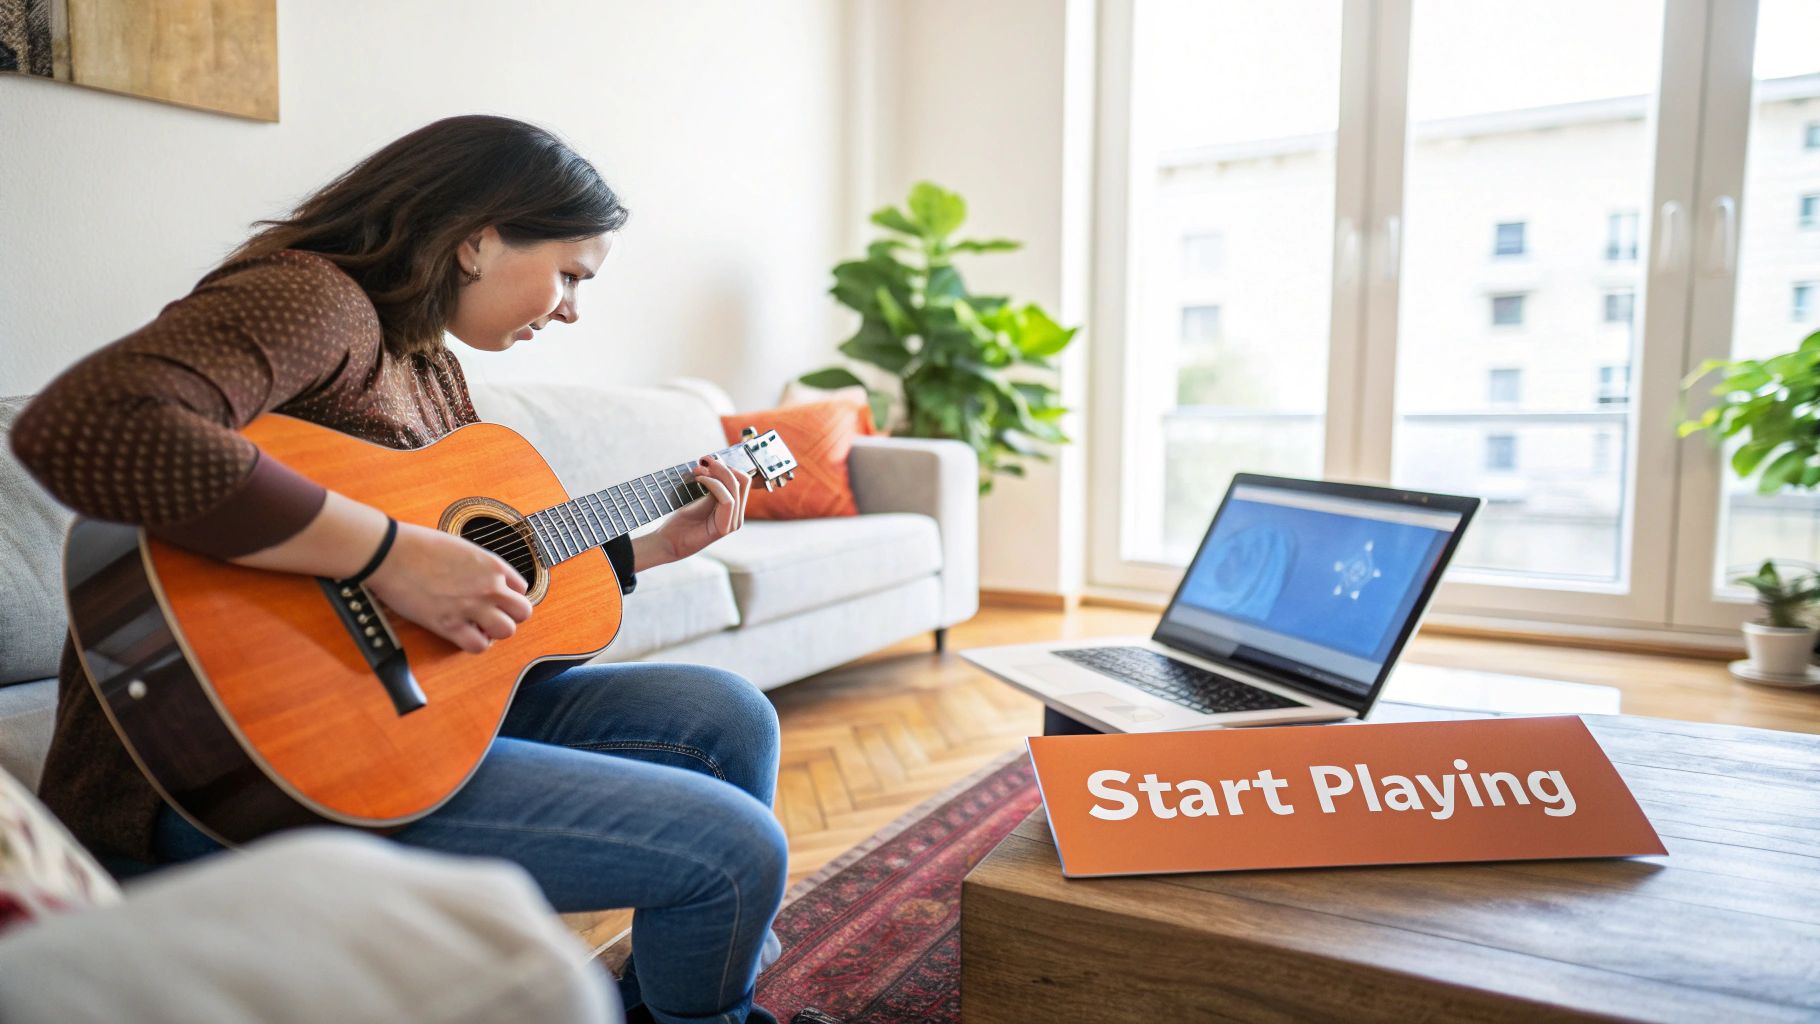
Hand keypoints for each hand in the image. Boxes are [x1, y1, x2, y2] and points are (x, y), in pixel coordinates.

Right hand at [363, 522, 532, 653]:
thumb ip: (480, 567)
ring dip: (494, 631)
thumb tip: (486, 579)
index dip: (509, 596)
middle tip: (492, 615)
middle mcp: (489, 586)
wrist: (391, 553)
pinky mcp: (450, 624)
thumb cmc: (419, 546)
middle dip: (510, 616)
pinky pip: (478, 645)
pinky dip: (474, 643)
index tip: (496, 599)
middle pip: (522, 612)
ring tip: (478, 625)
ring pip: (506, 631)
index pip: (522, 588)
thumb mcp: (462, 547)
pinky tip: (464, 634)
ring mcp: (471, 606)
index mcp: (492, 565)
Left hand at [653, 453, 750, 562]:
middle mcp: (737, 516)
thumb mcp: (701, 499)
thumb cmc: (681, 521)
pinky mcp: (724, 529)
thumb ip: (715, 488)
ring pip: (735, 488)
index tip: (707, 460)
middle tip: (703, 461)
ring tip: (697, 471)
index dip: (728, 466)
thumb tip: (718, 467)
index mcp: (734, 508)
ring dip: (715, 474)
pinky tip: (699, 480)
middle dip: (722, 467)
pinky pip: (727, 500)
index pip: (743, 481)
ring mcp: (732, 524)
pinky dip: (713, 485)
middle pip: (742, 482)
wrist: (668, 541)